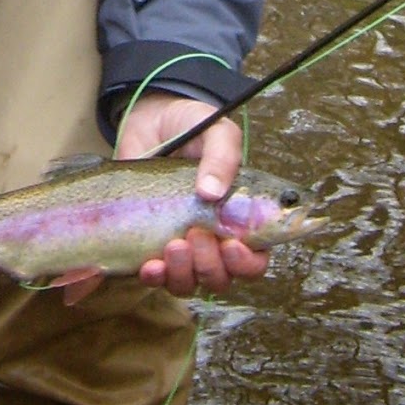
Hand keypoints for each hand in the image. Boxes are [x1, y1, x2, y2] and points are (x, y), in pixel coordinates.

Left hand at [117, 93, 269, 296]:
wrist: (150, 121)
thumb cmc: (192, 126)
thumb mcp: (215, 132)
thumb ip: (222, 157)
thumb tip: (211, 193)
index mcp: (240, 218)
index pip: (255, 260)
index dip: (247, 263)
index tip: (231, 244)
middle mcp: (214, 238)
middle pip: (222, 278)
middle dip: (211, 265)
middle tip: (197, 234)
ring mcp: (182, 244)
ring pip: (191, 283)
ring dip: (184, 272)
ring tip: (174, 244)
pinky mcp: (151, 244)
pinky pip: (158, 278)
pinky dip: (156, 278)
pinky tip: (150, 265)